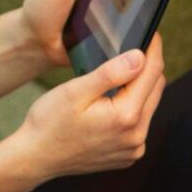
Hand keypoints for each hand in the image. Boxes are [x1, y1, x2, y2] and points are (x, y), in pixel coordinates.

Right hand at [8, 33, 164, 182]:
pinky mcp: (128, 155)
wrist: (35, 158)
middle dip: (147, 68)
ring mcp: (133, 149)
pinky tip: (113, 103)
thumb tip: (140, 57)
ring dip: (139, 90)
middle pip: (155, 89)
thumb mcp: (75, 91)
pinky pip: (140, 125)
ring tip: (119, 76)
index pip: (152, 73)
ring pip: (149, 107)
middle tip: (132, 51)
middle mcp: (136, 136)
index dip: (153, 48)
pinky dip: (132, 110)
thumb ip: (110, 74)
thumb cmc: (48, 124)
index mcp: (125, 117)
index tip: (151, 33)